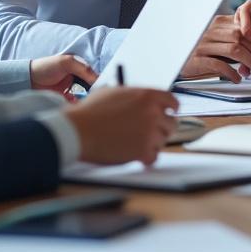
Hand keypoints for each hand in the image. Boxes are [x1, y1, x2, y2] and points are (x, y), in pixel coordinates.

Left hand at [29, 54, 97, 99]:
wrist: (28, 79)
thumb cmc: (46, 67)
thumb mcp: (66, 62)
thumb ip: (82, 68)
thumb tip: (97, 78)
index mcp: (78, 68)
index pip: (93, 76)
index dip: (98, 82)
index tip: (102, 88)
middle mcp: (75, 79)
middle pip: (89, 87)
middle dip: (93, 92)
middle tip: (95, 98)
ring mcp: (70, 90)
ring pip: (83, 97)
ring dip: (85, 100)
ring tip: (87, 103)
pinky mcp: (63, 99)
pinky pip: (73, 104)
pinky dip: (76, 105)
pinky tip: (77, 106)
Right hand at [63, 87, 178, 165]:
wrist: (77, 130)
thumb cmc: (90, 112)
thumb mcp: (114, 93)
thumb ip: (133, 96)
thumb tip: (141, 100)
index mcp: (147, 95)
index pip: (172, 101)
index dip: (171, 109)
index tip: (169, 114)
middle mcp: (153, 112)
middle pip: (171, 123)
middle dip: (162, 129)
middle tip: (151, 134)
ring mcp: (149, 132)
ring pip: (162, 141)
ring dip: (152, 143)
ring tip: (134, 143)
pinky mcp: (143, 150)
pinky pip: (154, 156)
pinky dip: (146, 158)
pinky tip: (136, 156)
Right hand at [179, 15, 250, 82]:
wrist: (171, 53)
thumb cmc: (199, 51)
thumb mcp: (219, 43)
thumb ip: (238, 45)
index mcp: (223, 23)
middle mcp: (215, 30)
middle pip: (249, 41)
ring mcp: (206, 43)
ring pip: (238, 52)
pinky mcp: (197, 58)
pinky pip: (218, 64)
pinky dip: (231, 72)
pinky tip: (241, 79)